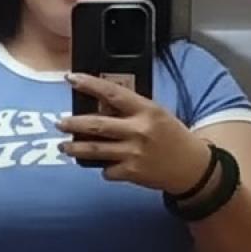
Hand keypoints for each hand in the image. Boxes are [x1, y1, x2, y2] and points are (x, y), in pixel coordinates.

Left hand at [59, 74, 211, 191]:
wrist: (191, 167)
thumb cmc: (171, 136)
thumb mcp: (155, 114)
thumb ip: (130, 110)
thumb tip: (100, 104)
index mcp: (146, 110)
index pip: (112, 93)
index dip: (89, 84)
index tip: (71, 78)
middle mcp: (139, 131)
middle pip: (97, 125)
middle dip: (73, 123)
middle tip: (59, 122)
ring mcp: (134, 153)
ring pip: (95, 150)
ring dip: (75, 148)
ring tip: (64, 146)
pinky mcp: (132, 173)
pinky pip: (107, 170)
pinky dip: (103, 168)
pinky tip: (105, 166)